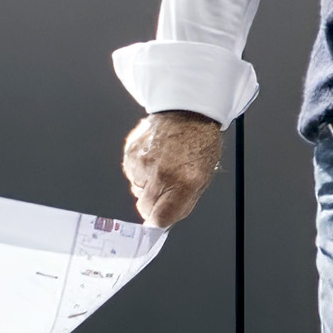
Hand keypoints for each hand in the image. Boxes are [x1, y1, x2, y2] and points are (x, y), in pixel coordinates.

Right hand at [124, 111, 223, 228]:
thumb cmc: (199, 143)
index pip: (160, 218)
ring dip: (147, 186)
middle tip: (165, 191)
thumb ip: (183, 202)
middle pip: (145, 208)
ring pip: (137, 191)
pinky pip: (132, 174)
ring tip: (163, 168)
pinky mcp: (130, 154)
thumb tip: (166, 219)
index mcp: (184, 182)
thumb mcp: (203, 178)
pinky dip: (141, 171)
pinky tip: (154, 158)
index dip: (161, 220)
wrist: (187, 113)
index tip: (162, 217)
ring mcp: (142, 163)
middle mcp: (160, 174)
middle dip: (154, 204)